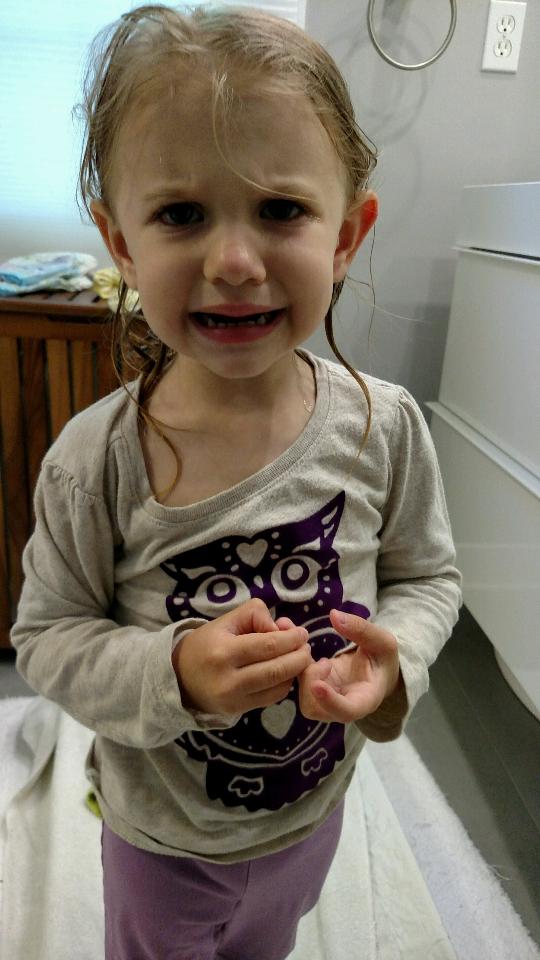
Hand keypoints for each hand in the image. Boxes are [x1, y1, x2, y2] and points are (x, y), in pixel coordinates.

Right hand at [172, 598, 311, 715]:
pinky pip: (272, 698)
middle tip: (306, 646)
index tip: (302, 633)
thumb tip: (281, 628)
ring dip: (295, 672)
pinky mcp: (238, 711)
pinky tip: (285, 672)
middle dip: (299, 657)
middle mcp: (229, 679)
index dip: (291, 639)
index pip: (269, 646)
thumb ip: (255, 615)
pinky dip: (284, 684)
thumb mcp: (225, 621)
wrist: (180, 677)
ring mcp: (234, 699)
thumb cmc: (206, 644)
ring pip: (278, 687)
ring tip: (298, 657)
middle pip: (277, 670)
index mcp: (224, 652)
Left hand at [277, 609, 399, 723]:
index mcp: (364, 700)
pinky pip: (295, 676)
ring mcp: (324, 697)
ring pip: (301, 696)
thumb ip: (361, 629)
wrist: (377, 668)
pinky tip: (285, 627)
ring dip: (299, 672)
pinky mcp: (312, 684)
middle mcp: (341, 705)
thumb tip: (334, 615)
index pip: (346, 711)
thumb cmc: (383, 658)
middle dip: (311, 682)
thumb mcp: (382, 641)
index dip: (330, 701)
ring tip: (308, 648)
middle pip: (315, 708)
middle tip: (324, 661)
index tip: (317, 685)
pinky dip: (287, 655)